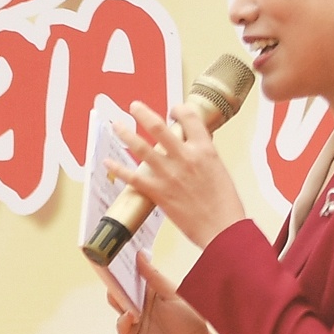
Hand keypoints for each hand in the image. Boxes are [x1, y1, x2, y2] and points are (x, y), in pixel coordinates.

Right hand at [101, 258, 239, 333]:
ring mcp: (134, 319)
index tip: (116, 252)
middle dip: (114, 278)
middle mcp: (140, 302)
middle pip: (120, 287)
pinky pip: (121, 326)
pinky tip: (131, 316)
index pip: (132, 273)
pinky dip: (123, 320)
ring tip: (120, 291)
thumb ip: (154, 277)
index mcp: (150, 289)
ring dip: (117, 297)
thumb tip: (140, 255)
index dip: (124, 264)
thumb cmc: (190, 321)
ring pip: (118, 304)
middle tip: (108, 267)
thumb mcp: (173, 294)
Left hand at [109, 99, 252, 252]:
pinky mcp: (158, 192)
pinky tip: (108, 161)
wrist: (222, 227)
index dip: (179, 109)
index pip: (190, 118)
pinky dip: (118, 168)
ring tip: (116, 125)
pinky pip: (132, 177)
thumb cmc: (224, 203)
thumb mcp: (219, 170)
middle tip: (134, 106)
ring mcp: (169, 174)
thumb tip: (192, 149)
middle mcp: (185, 157)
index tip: (172, 109)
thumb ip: (203, 156)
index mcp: (205, 150)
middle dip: (143, 114)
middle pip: (159, 128)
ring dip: (126, 134)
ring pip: (141, 148)